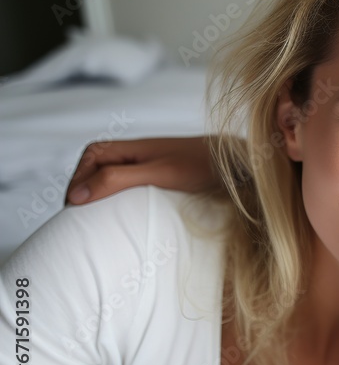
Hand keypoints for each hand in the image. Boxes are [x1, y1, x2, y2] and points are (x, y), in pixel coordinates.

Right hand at [65, 136, 217, 204]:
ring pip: (112, 174)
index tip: (74, 206)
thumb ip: (118, 179)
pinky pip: (129, 182)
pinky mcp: (160, 174)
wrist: (236, 163)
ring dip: (102, 192)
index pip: (90, 157)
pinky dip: (120, 195)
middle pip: (96, 165)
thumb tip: (77, 195)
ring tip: (97, 217)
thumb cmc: (201, 166)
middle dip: (85, 187)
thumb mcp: (158, 173)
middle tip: (80, 216)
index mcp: (130, 146)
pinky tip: (124, 213)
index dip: (78, 180)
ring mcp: (148, 163)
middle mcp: (137, 152)